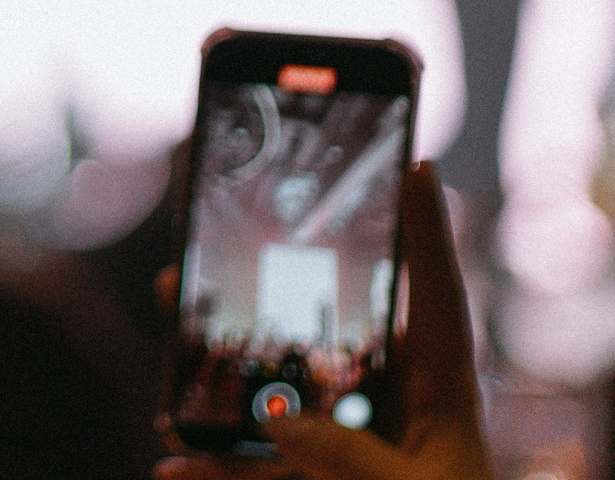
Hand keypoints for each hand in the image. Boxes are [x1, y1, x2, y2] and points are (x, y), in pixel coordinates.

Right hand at [155, 162, 487, 479]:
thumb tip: (281, 421)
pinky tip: (170, 470)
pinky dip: (212, 472)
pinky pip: (255, 472)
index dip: (427, 232)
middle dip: (268, 289)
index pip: (436, 299)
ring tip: (172, 322)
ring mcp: (351, 452)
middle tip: (215, 246)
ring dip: (217, 367)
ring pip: (276, 395)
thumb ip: (351, 463)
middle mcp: (396, 413)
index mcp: (444, 398)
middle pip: (329, 333)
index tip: (418, 165)